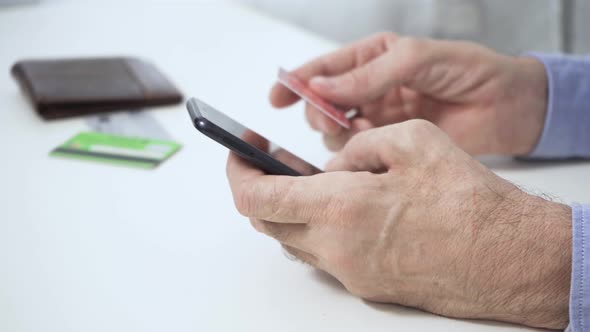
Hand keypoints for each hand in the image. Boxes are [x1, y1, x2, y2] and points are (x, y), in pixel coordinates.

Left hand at [226, 120, 570, 328]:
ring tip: (311, 180)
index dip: (238, 172)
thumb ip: (356, 148)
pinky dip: (318, 228)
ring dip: (290, 210)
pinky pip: (323, 255)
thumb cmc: (468, 202)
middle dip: (261, 187)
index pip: (256, 197)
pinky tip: (343, 206)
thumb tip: (331, 165)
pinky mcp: (366, 285)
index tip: (239, 152)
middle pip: (267, 221)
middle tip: (273, 160)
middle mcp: (336, 248)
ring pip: (294, 240)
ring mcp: (350, 272)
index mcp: (339, 208)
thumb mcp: (411, 141)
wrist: (507, 257)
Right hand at [270, 33, 547, 154]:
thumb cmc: (468, 70)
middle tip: (329, 119)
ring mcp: (378, 117)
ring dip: (340, 133)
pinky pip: (358, 150)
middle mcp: (369, 88)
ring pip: (336, 130)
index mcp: (371, 58)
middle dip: (319, 111)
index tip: (276, 97)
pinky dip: (356, 151)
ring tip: (364, 132)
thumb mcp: (415, 59)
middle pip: (323, 103)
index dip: (295, 82)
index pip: (322, 69)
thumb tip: (322, 87)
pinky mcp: (390, 142)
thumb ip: (367, 75)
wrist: (506, 106)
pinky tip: (370, 147)